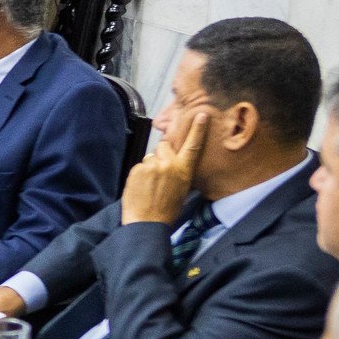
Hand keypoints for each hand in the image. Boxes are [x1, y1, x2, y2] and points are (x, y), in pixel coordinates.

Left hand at [121, 110, 207, 225]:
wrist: (146, 223)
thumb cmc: (166, 209)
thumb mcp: (182, 189)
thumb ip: (179, 171)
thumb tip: (173, 159)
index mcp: (184, 170)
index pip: (192, 145)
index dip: (197, 130)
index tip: (201, 115)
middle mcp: (169, 164)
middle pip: (163, 145)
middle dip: (161, 153)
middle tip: (159, 172)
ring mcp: (152, 166)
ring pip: (150, 157)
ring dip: (149, 166)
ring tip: (149, 185)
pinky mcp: (137, 169)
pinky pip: (139, 166)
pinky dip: (139, 174)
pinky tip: (141, 188)